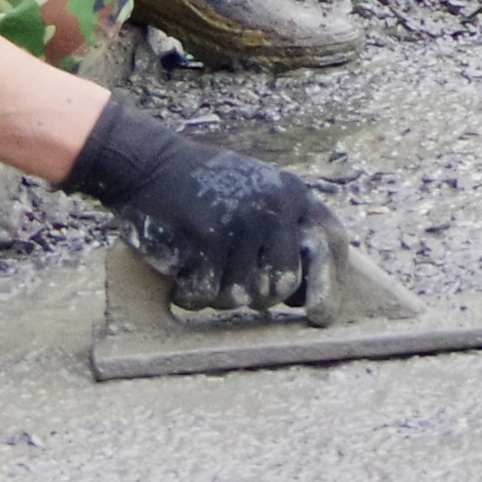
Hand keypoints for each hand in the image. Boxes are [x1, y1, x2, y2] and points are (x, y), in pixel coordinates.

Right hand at [67, 103, 346, 317]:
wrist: (151, 165)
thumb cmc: (204, 189)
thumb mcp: (257, 195)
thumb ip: (284, 233)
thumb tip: (304, 297)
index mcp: (293, 195)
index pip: (330, 243)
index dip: (328, 283)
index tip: (320, 315)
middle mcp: (275, 207)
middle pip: (283, 286)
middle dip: (258, 297)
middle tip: (230, 282)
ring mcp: (243, 222)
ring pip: (240, 297)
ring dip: (216, 294)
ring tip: (202, 265)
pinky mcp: (207, 237)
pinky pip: (204, 295)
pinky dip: (189, 293)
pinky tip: (181, 269)